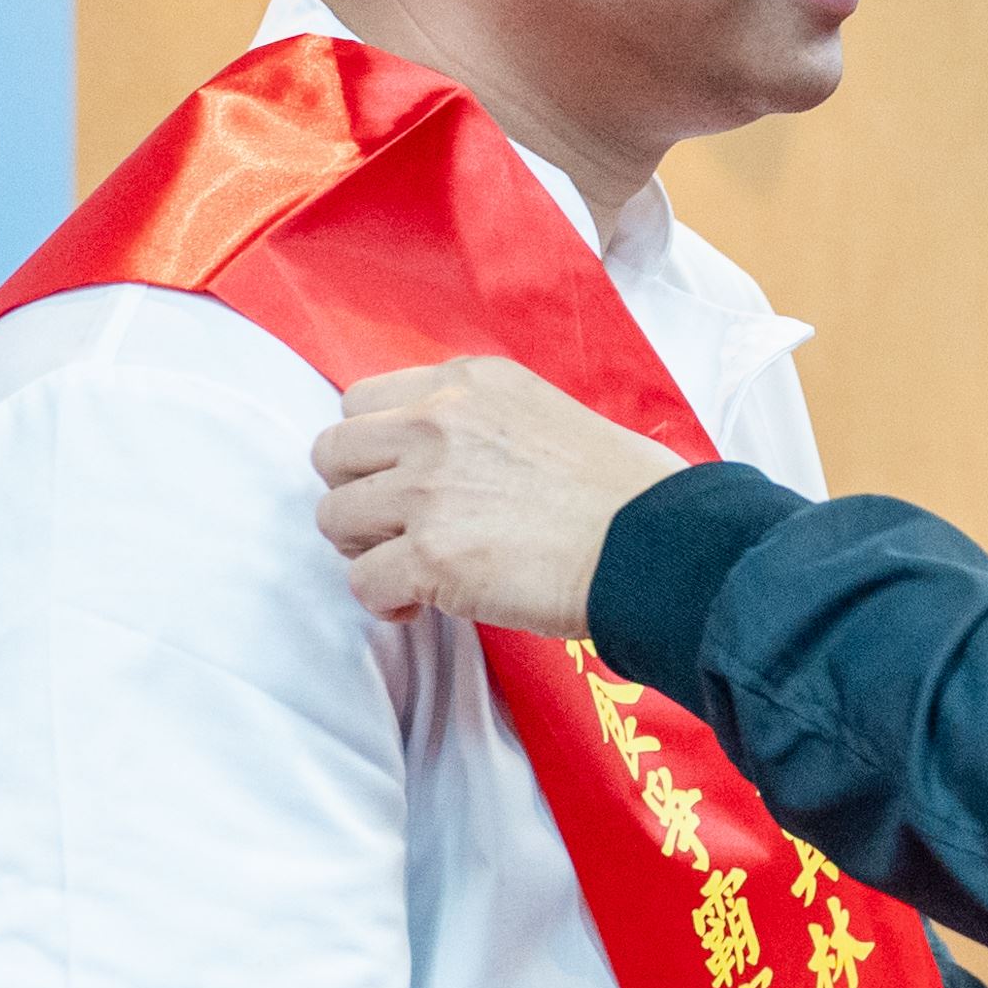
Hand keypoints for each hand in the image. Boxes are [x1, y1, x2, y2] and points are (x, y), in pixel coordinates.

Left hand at [312, 357, 683, 633]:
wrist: (656, 544)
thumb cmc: (628, 489)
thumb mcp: (551, 412)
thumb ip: (484, 421)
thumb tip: (454, 462)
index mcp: (469, 382)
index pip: (364, 398)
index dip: (375, 447)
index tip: (401, 477)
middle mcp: (438, 423)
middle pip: (332, 452)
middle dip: (356, 493)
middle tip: (394, 526)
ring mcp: (428, 489)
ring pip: (334, 517)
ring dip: (364, 548)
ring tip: (407, 567)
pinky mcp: (429, 556)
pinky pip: (361, 581)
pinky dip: (384, 601)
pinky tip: (419, 606)